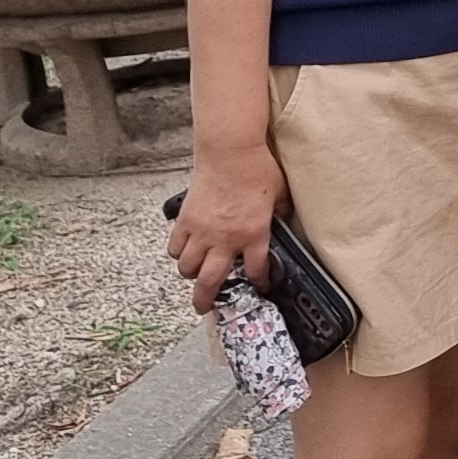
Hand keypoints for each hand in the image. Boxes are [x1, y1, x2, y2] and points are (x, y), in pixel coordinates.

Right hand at [168, 150, 283, 311]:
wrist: (230, 150)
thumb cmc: (257, 168)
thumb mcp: (280, 194)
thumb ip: (279, 213)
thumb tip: (282, 219)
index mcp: (254, 235)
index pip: (256, 271)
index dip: (258, 281)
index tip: (258, 284)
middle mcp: (226, 239)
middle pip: (211, 282)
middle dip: (206, 300)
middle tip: (204, 307)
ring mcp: (203, 231)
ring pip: (188, 268)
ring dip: (191, 275)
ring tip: (195, 275)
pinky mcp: (186, 220)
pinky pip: (176, 247)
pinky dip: (178, 253)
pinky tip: (184, 252)